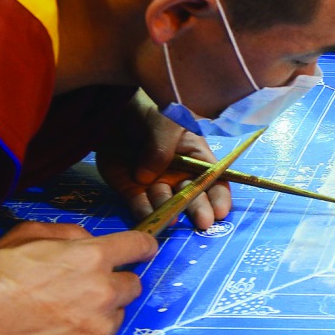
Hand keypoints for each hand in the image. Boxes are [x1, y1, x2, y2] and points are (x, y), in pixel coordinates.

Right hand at [0, 222, 156, 334]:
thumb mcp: (28, 235)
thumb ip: (69, 233)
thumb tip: (89, 239)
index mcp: (92, 257)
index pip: (140, 246)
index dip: (143, 247)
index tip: (144, 251)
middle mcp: (103, 291)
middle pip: (132, 285)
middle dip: (115, 285)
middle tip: (87, 290)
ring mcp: (98, 328)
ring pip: (116, 316)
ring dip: (100, 314)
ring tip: (64, 316)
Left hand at [97, 100, 231, 230]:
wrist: (113, 111)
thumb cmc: (149, 111)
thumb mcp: (164, 122)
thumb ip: (162, 147)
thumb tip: (148, 177)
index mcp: (194, 155)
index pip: (213, 178)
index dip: (219, 195)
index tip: (220, 211)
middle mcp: (178, 173)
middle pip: (193, 195)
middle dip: (200, 210)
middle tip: (203, 224)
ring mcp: (154, 183)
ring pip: (166, 203)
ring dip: (170, 212)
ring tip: (171, 219)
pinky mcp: (130, 189)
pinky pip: (139, 204)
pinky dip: (143, 212)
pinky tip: (149, 219)